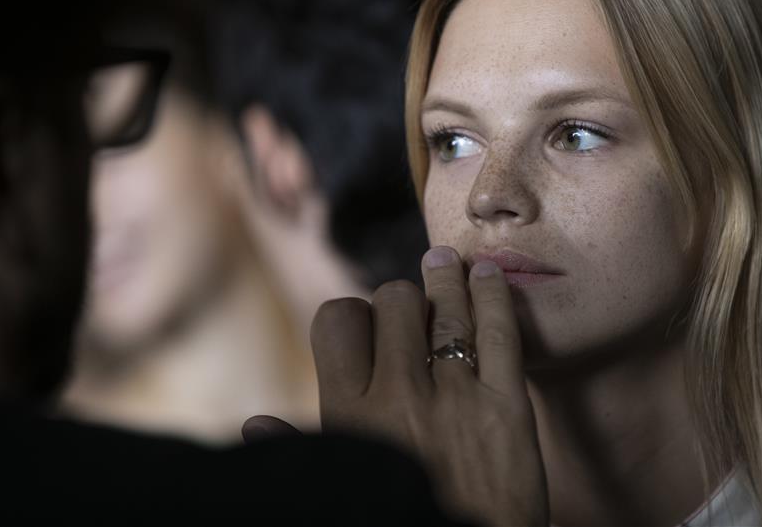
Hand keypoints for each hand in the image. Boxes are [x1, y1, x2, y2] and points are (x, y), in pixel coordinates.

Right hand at [311, 246, 548, 526]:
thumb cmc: (397, 525)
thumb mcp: (334, 496)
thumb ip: (298, 455)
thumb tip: (252, 428)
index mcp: (349, 413)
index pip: (338, 321)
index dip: (351, 312)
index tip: (365, 322)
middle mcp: (400, 394)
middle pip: (396, 302)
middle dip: (400, 297)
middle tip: (410, 303)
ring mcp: (459, 397)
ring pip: (447, 310)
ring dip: (444, 277)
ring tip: (444, 261)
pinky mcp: (509, 408)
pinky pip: (501, 334)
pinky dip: (494, 296)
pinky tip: (487, 273)